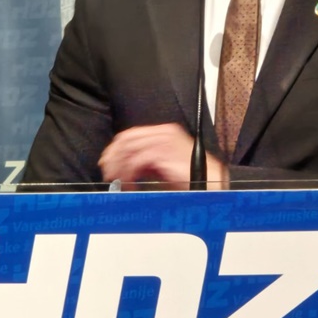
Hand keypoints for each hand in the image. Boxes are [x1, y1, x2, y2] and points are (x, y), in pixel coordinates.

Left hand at [98, 123, 226, 189]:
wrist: (210, 182)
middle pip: (127, 139)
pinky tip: (129, 185)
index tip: (108, 163)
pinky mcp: (164, 153)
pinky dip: (129, 175)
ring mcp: (164, 141)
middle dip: (114, 157)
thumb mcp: (164, 166)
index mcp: (164, 132)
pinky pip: (137, 162)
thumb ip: (147, 162)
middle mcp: (164, 132)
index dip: (116, 149)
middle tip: (108, 173)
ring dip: (120, 167)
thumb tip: (125, 166)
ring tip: (117, 182)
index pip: (131, 134)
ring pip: (129, 150)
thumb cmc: (191, 177)